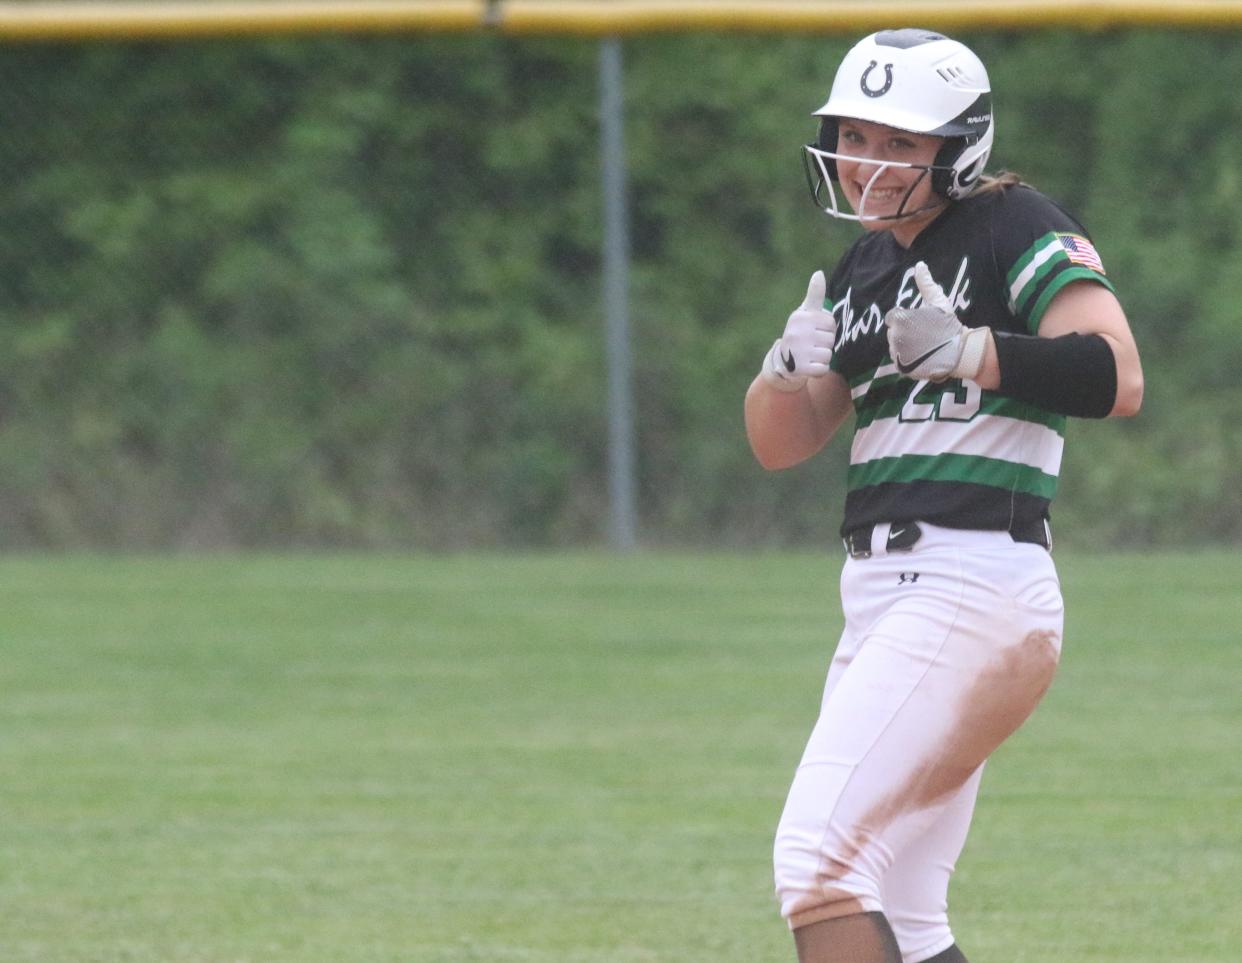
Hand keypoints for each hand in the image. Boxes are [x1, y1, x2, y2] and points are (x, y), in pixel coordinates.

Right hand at [761, 271, 836, 391]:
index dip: (826, 329)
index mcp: (800, 317)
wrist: (783, 362)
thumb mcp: (805, 314)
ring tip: (809, 355)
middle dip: (825, 344)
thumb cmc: (800, 333)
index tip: (814, 331)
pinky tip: (809, 366)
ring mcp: (798, 351)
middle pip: (831, 339)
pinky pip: (823, 369)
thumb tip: (819, 272)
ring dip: (822, 358)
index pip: (831, 323)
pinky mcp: (800, 368)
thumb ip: (815, 295)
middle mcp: (797, 332)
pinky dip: (819, 370)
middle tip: (810, 345)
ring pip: (828, 354)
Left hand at [884, 261, 988, 381]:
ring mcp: (897, 353)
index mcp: (900, 319)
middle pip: (894, 332)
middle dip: (905, 331)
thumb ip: (926, 284)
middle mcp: (894, 336)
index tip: (918, 322)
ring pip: (895, 346)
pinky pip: (898, 359)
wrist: (957, 351)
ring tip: (924, 344)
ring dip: (905, 344)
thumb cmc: (948, 324)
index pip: (894, 317)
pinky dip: (907, 357)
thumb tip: (920, 265)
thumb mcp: (938, 301)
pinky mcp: (901, 366)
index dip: (906, 319)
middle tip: (924, 333)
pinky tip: (921, 354)